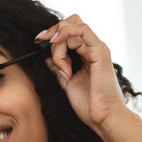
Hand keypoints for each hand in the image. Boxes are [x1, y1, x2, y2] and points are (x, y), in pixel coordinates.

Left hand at [35, 15, 128, 134]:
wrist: (103, 118)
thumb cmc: (90, 105)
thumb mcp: (68, 83)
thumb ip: (59, 68)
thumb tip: (47, 58)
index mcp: (87, 55)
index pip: (69, 32)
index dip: (52, 33)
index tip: (38, 41)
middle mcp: (93, 49)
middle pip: (70, 24)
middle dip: (53, 32)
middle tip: (41, 43)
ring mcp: (97, 49)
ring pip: (72, 28)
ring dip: (59, 46)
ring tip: (62, 68)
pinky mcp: (100, 51)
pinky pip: (82, 30)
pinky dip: (66, 34)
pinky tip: (59, 46)